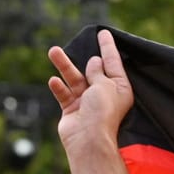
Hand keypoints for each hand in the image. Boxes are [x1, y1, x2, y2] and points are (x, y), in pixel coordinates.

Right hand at [48, 29, 133, 151]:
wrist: (88, 140)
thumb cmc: (102, 112)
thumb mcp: (105, 85)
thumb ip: (98, 71)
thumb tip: (94, 61)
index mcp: (119, 88)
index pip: (113, 62)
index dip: (108, 47)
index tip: (103, 33)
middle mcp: (104, 94)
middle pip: (92, 70)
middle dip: (83, 57)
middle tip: (77, 40)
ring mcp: (87, 103)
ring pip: (74, 79)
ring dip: (64, 66)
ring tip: (53, 51)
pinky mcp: (72, 111)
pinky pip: (64, 94)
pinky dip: (59, 87)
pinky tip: (54, 81)